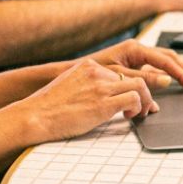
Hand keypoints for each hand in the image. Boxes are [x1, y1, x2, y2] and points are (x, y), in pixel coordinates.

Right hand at [16, 58, 158, 142]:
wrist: (36, 115)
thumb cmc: (49, 107)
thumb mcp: (70, 86)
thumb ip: (88, 85)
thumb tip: (102, 97)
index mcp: (88, 66)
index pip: (121, 70)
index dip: (133, 85)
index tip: (137, 97)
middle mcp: (96, 71)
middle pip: (135, 75)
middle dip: (146, 92)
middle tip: (146, 108)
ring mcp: (101, 86)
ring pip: (140, 85)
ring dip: (146, 101)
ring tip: (140, 113)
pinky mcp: (103, 103)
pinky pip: (134, 100)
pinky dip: (138, 109)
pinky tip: (128, 117)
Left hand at [86, 39, 182, 92]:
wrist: (76, 72)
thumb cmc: (93, 72)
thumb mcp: (120, 76)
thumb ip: (143, 78)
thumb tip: (166, 80)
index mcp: (135, 49)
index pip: (165, 60)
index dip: (181, 74)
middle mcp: (137, 49)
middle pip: (169, 57)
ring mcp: (136, 56)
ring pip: (163, 61)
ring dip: (176, 72)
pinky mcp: (133, 63)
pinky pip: (154, 68)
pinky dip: (165, 76)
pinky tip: (171, 85)